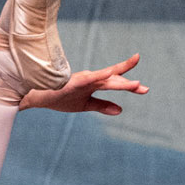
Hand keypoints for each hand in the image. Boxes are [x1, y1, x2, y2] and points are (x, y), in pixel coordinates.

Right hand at [21, 53, 147, 115]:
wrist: (39, 97)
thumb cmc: (60, 98)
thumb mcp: (85, 105)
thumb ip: (103, 105)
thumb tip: (121, 110)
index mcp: (94, 84)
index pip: (116, 84)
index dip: (130, 86)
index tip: (145, 90)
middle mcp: (92, 79)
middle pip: (115, 80)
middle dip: (129, 84)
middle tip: (144, 89)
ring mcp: (84, 79)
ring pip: (106, 79)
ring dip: (121, 81)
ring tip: (136, 84)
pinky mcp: (75, 81)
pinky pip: (91, 78)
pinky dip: (101, 76)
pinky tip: (111, 74)